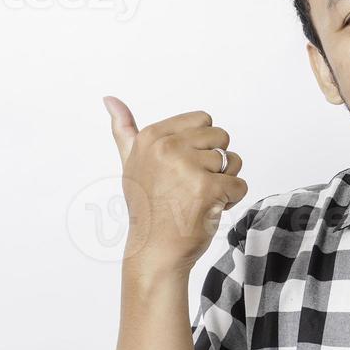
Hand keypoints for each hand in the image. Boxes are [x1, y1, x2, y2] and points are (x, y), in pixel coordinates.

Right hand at [103, 96, 248, 275]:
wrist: (155, 250)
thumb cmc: (147, 208)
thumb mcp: (131, 163)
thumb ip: (125, 130)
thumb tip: (109, 98)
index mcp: (152, 136)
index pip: (203, 120)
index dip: (202, 146)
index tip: (184, 167)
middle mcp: (167, 147)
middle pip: (221, 138)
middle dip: (216, 163)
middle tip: (193, 186)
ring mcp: (187, 167)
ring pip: (233, 161)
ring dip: (224, 182)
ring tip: (200, 198)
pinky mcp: (208, 188)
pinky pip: (239, 184)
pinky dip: (232, 200)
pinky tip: (209, 210)